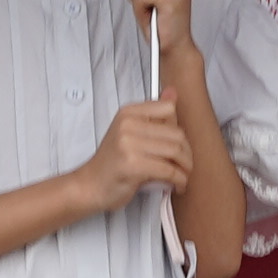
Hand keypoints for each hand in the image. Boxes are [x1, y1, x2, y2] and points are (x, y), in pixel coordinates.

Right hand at [82, 98, 197, 210]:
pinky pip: (168, 170)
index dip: (178, 130)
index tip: (179, 145)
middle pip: (176, 133)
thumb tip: (172, 92)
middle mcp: (127, 125)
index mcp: (128, 113)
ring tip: (182, 176)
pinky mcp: (132, 165)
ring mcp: (128, 144)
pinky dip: (178, 180)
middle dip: (187, 154)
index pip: (168, 109)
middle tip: (185, 166)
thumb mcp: (130, 132)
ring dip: (185, 168)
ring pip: (175, 151)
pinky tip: (176, 185)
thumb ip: (154, 115)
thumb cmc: (112, 162)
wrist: (90, 185)